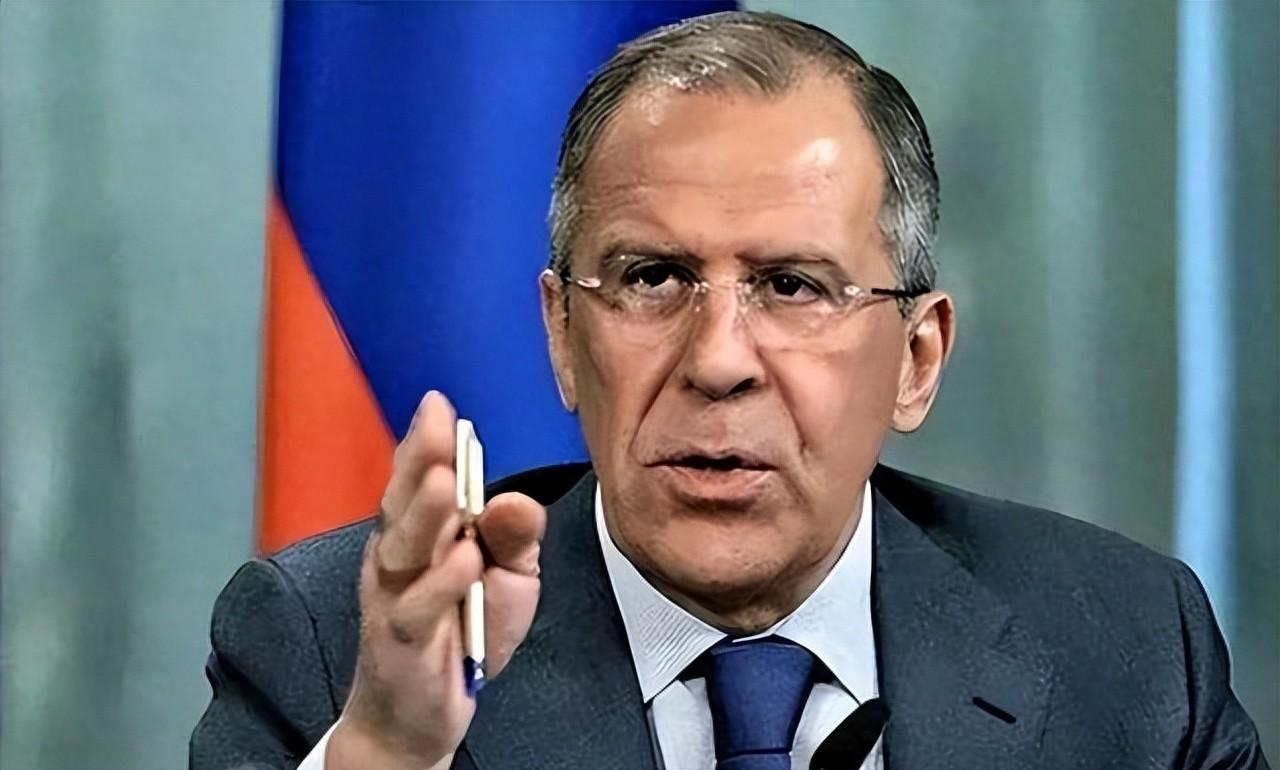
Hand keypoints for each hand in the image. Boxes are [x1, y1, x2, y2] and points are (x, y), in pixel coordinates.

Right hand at [327, 391, 544, 768]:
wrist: (424, 715)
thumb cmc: (462, 632)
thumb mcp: (507, 579)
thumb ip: (514, 538)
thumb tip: (515, 498)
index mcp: (418, 533)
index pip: (417, 479)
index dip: (424, 441)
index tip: (437, 403)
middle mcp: (396, 557)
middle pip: (404, 502)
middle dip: (422, 462)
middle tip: (440, 428)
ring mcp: (392, 598)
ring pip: (403, 548)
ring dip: (426, 514)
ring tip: (449, 483)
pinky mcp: (399, 641)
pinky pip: (417, 607)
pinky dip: (441, 583)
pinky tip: (463, 558)